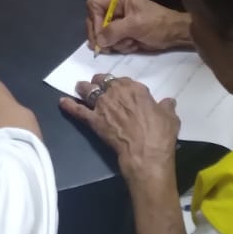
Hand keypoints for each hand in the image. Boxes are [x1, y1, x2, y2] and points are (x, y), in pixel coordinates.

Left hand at [61, 74, 179, 179]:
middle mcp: (115, 93)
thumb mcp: (170, 117)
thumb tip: (169, 101)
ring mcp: (102, 106)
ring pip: (88, 91)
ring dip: (83, 88)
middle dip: (100, 82)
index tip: (120, 88)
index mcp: (134, 88)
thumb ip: (167, 106)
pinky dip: (69, 106)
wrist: (145, 153)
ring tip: (80, 87)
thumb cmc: (160, 134)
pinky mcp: (93, 120)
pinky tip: (62, 102)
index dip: (120, 84)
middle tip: (99, 86)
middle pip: (102, 81)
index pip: (122, 80)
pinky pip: (78, 111)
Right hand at [86, 0, 189, 52]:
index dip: (95, 21)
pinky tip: (133, 45)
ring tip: (131, 43)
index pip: (94, 6)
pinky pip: (112, 41)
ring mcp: (118, 20)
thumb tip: (99, 41)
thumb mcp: (136, 25)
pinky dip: (120, 46)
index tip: (101, 36)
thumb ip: (115, 31)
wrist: (174, 34)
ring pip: (103, 34)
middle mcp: (115, 6)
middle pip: (95, 21)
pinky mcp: (122, 32)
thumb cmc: (158, 24)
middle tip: (106, 49)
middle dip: (102, 36)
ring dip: (115, 43)